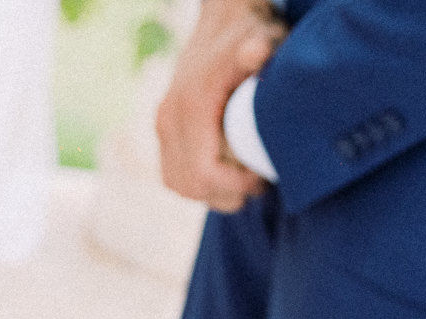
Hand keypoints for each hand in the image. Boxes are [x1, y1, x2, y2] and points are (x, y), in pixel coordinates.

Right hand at [156, 0, 285, 212]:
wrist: (223, 17)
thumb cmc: (249, 31)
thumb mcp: (262, 37)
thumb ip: (260, 48)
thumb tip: (257, 53)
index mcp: (190, 108)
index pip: (202, 173)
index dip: (233, 186)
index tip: (260, 179)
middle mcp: (169, 119)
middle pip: (187, 185)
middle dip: (223, 194)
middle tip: (257, 183)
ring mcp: (164, 125)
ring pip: (177, 183)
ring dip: (210, 192)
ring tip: (243, 179)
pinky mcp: (166, 129)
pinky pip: (173, 173)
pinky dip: (198, 181)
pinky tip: (227, 171)